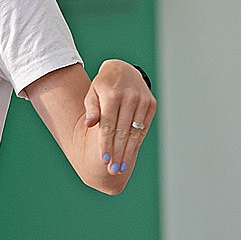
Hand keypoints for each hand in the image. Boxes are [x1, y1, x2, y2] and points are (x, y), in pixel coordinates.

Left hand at [83, 59, 155, 174]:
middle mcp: (129, 98)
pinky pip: (143, 128)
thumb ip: (91, 109)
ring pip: (134, 132)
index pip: (108, 126)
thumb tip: (89, 124)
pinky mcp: (151, 104)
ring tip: (120, 167)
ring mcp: (142, 101)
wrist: (122, 69)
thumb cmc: (102, 86)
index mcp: (112, 95)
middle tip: (112, 170)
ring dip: (127, 152)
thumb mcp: (92, 93)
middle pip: (122, 132)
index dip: (106, 144)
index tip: (104, 160)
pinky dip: (136, 142)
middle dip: (117, 153)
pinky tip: (130, 154)